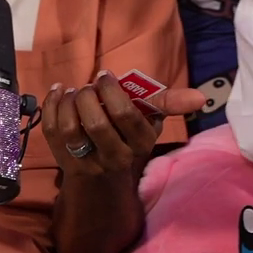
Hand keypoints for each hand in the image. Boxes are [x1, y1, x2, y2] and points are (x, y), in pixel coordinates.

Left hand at [43, 72, 208, 178]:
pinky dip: (51, 106)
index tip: (105, 76)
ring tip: (72, 92)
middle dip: (87, 96)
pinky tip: (58, 94)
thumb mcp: (150, 120)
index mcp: (140, 143)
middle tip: (88, 87)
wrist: (102, 176)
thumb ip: (170, 103)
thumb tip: (202, 97)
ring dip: (68, 102)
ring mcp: (88, 163)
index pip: (125, 115)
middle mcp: (115, 157)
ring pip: (69, 129)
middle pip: (95, 123)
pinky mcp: (63, 161)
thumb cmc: (128, 135)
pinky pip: (51, 131)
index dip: (111, 90)